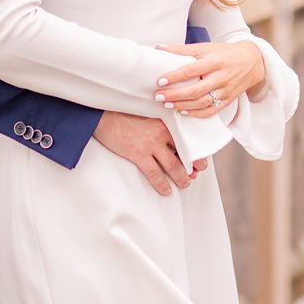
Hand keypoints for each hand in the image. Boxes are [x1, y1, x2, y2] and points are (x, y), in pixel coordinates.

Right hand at [92, 112, 207, 195]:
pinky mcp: (138, 153)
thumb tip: (170, 140)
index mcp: (164, 121)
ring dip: (181, 177)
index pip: (186, 138)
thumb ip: (159, 125)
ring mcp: (150, 143)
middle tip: (195, 174)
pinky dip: (162, 184)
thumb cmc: (124, 114)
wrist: (103, 115)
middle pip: (184, 153)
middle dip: (192, 166)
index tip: (201, 159)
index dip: (195, 151)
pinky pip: (155, 173)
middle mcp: (161, 132)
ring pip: (173, 165)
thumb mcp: (147, 114)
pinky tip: (166, 190)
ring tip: (185, 183)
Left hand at [153, 40, 265, 118]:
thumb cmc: (224, 53)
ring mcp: (225, 91)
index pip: (191, 70)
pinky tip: (183, 112)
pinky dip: (196, 113)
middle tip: (158, 96)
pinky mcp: (228, 100)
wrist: (251, 62)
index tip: (160, 81)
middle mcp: (221, 77)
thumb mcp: (205, 47)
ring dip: (182, 105)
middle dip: (175, 95)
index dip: (175, 76)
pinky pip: (211, 110)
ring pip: (202, 102)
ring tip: (167, 104)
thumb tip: (158, 48)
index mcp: (214, 61)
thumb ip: (182, 49)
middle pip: (195, 90)